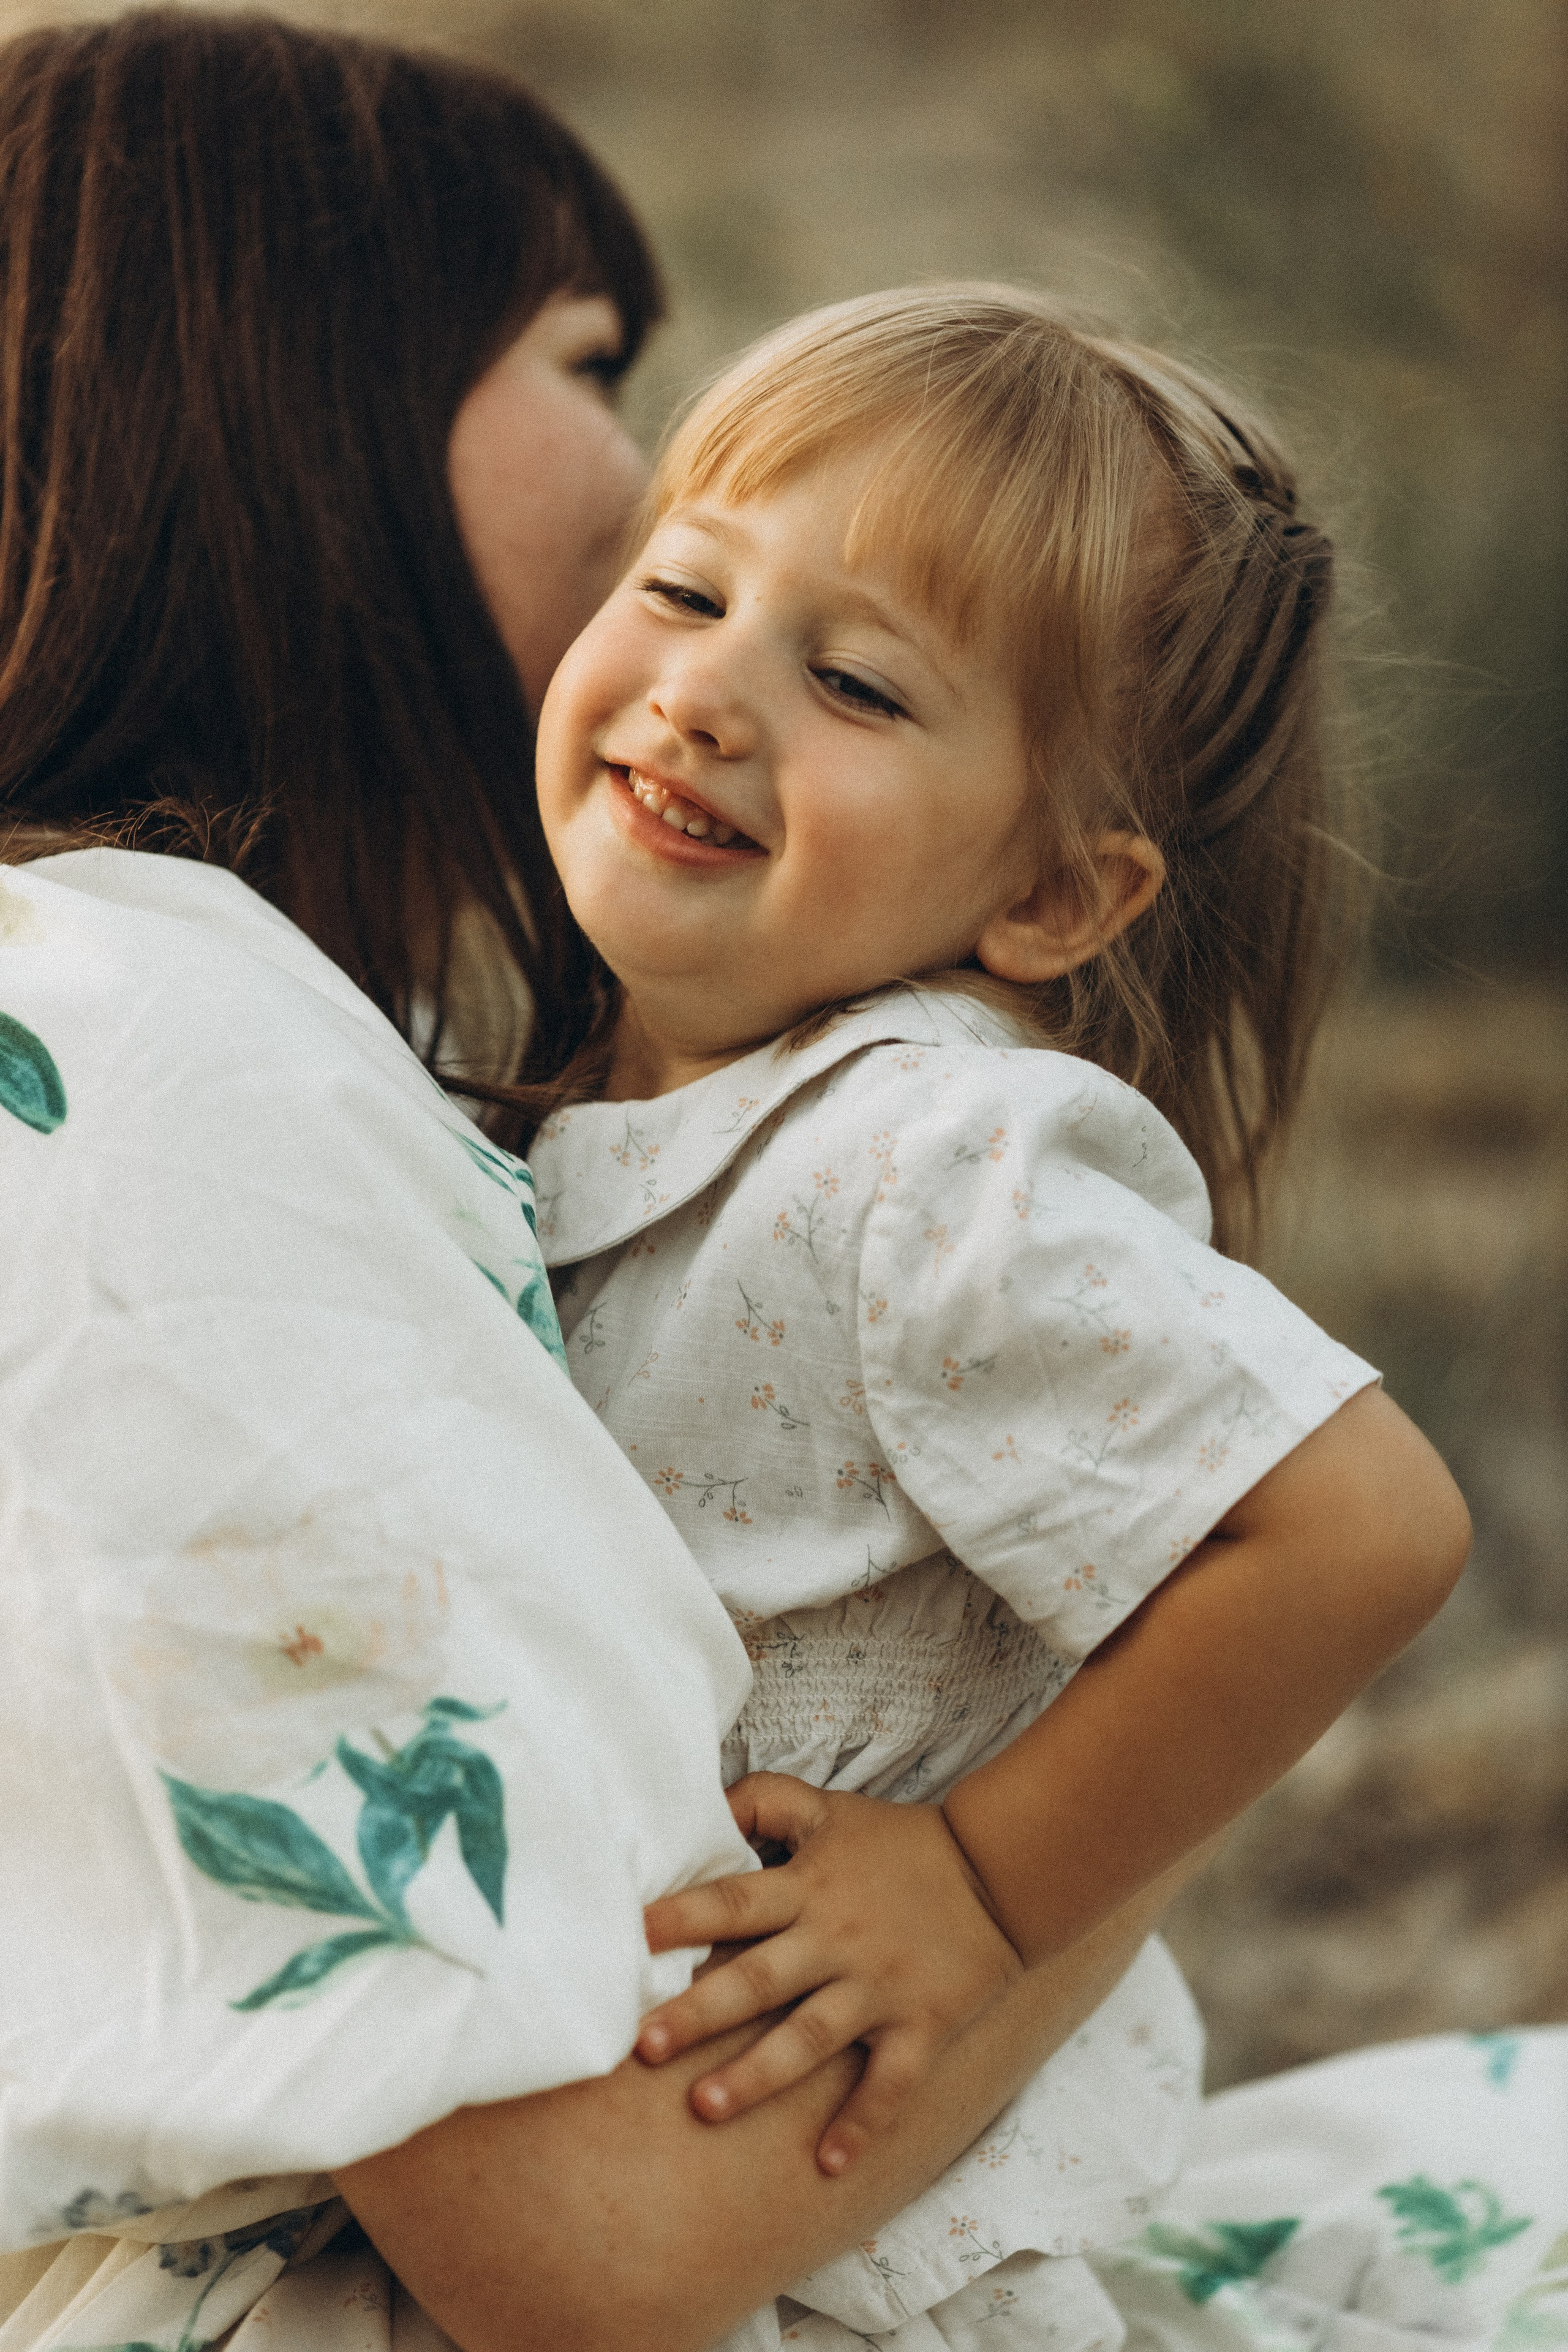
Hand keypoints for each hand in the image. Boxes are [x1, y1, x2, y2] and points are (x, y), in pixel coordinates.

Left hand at [638, 1772, 1022, 2175]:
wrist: (998, 1872)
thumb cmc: (898, 1843)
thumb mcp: (829, 1809)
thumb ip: (766, 1802)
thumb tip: (708, 1807)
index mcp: (808, 1888)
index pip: (734, 1901)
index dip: (684, 1917)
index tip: (633, 1937)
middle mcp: (836, 1940)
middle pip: (759, 1978)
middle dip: (700, 2013)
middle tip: (644, 2045)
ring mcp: (879, 1988)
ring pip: (811, 2037)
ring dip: (759, 2074)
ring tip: (706, 2107)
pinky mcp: (921, 2024)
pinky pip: (890, 2083)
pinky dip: (863, 2123)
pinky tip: (829, 2163)